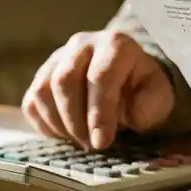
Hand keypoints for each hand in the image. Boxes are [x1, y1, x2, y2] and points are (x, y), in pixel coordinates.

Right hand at [21, 31, 174, 149]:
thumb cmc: (142, 89)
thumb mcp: (158, 96)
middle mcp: (82, 44)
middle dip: (76, 121)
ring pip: (43, 91)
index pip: (100, 76)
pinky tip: (66, 135)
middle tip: (90, 146)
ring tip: (80, 142)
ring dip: (60, 124)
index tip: (102, 142)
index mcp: (115, 44)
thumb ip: (151, 104)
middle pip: (65, 81)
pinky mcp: (41, 76)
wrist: (126, 80)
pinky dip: (45, 125)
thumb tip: (132, 116)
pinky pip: (32, 102)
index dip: (99, 113)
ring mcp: (57, 58)